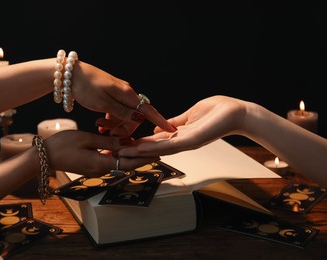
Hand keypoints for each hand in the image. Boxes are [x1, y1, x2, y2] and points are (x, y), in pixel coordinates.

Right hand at [44, 130, 158, 176]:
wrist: (43, 157)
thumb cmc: (62, 146)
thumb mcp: (86, 139)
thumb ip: (107, 141)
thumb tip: (125, 142)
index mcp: (101, 163)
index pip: (129, 162)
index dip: (144, 158)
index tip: (158, 154)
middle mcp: (101, 169)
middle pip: (126, 163)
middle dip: (142, 157)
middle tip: (156, 150)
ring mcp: (96, 168)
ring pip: (119, 162)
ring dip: (131, 155)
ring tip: (144, 147)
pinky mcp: (92, 166)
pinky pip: (110, 160)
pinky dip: (119, 154)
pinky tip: (124, 147)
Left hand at [72, 61, 176, 135]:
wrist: (70, 75)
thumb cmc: (85, 87)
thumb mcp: (103, 103)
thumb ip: (122, 112)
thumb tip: (141, 118)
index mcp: (127, 94)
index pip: (148, 110)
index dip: (159, 120)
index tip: (170, 129)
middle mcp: (126, 94)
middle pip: (135, 117)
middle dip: (123, 128)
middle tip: (107, 131)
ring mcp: (118, 95)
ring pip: (124, 116)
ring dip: (113, 124)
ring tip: (98, 125)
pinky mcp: (111, 96)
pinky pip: (116, 112)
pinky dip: (109, 119)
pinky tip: (100, 123)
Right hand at [118, 95, 246, 156]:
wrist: (237, 112)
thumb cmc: (218, 112)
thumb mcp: (190, 115)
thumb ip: (175, 122)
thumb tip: (160, 127)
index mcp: (179, 135)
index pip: (155, 141)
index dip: (139, 143)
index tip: (123, 143)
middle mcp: (181, 142)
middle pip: (153, 148)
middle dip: (134, 151)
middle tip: (115, 153)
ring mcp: (186, 143)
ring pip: (157, 149)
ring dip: (138, 152)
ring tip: (121, 152)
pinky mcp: (191, 140)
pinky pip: (169, 145)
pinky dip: (153, 147)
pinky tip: (139, 148)